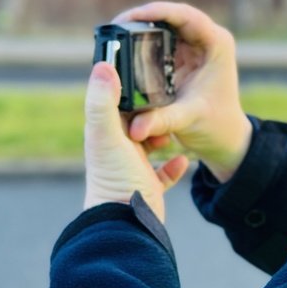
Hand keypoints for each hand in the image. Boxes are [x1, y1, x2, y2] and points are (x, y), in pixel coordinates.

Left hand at [83, 61, 190, 219]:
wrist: (128, 223)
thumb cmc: (115, 178)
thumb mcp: (108, 134)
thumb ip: (103, 101)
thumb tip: (102, 64)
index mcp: (104, 135)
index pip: (115, 102)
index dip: (128, 86)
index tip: (146, 69)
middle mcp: (116, 151)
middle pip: (136, 121)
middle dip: (152, 111)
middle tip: (169, 99)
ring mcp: (132, 169)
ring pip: (150, 144)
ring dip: (164, 135)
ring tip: (174, 130)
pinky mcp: (147, 188)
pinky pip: (163, 173)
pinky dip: (173, 166)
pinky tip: (183, 160)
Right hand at [111, 2, 252, 181]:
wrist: (224, 137)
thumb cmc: (215, 125)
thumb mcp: (188, 120)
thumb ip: (161, 120)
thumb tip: (134, 129)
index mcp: (216, 44)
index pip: (186, 16)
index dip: (157, 11)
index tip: (130, 17)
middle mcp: (207, 39)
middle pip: (171, 15)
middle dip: (142, 17)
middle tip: (114, 27)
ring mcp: (195, 45)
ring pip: (164, 24)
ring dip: (140, 27)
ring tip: (114, 34)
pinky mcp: (183, 55)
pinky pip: (160, 38)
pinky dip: (143, 40)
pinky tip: (123, 47)